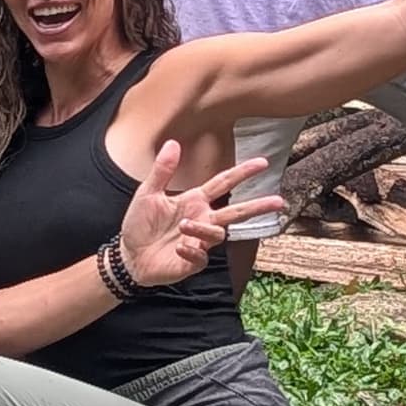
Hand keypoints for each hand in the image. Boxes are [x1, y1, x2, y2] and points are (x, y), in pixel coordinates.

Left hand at [116, 141, 281, 290]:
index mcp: (194, 201)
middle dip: (257, 207)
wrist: (126, 256)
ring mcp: (199, 242)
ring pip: (217, 234)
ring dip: (203, 229)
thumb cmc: (139, 224)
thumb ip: (162, 170)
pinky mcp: (192, 262)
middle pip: (236, 212)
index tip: (263, 163)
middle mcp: (202, 220)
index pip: (223, 183)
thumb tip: (173, 143)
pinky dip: (191, 251)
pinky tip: (178, 248)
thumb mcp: (147, 193)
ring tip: (184, 226)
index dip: (242, 173)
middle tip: (279, 201)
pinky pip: (201, 257)